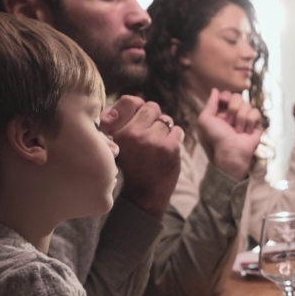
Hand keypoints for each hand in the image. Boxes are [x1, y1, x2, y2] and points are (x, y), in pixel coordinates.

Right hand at [102, 95, 182, 219]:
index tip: (140, 119)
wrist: (143, 196)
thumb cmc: (130, 168)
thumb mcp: (116, 144)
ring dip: (165, 130)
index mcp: (118, 132)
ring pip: (166, 120)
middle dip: (153, 118)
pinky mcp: (170, 148)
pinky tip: (167, 151)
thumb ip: (121, 122)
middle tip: (151, 134)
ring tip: (158, 146)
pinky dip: (175, 139)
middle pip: (151, 107)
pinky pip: (178, 131)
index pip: (131, 101)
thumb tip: (133, 99)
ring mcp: (153, 140)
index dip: (138, 107)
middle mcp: (134, 134)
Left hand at [196, 88, 264, 179]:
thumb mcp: (204, 120)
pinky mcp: (256, 124)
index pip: (226, 95)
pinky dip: (250, 121)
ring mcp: (245, 118)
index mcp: (220, 112)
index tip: (224, 102)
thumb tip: (215, 90)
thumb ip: (210, 103)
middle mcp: (233, 114)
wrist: (231, 153)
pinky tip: (246, 131)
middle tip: (229, 122)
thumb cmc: (215, 139)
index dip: (225, 97)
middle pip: (238, 96)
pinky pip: (256, 112)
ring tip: (237, 130)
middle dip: (233, 109)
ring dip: (241, 118)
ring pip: (247, 104)